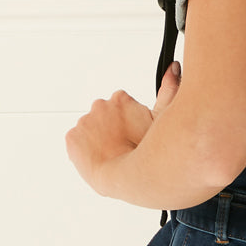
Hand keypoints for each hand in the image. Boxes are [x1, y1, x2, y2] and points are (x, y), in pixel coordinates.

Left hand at [66, 62, 180, 194]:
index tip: (133, 132)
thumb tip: (174, 68)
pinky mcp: (71, 138)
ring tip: (112, 153)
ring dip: (98, 138)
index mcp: (120, 99)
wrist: (124, 177)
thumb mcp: (163, 119)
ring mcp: (84, 122)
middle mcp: (100, 106)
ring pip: (91, 129)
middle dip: (112, 128)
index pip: (122, 105)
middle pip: (104, 116)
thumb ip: (169, 89)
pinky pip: (77, 141)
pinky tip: (99, 156)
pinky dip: (85, 148)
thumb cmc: (146, 152)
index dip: (128, 121)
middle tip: (124, 144)